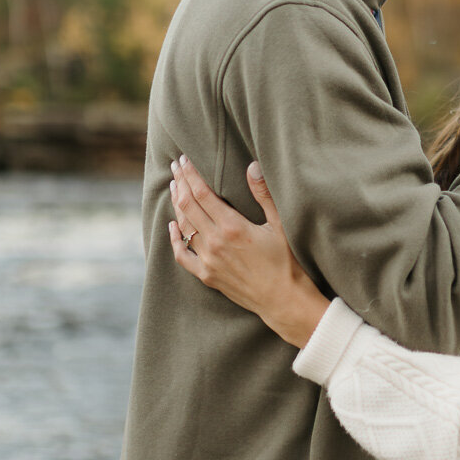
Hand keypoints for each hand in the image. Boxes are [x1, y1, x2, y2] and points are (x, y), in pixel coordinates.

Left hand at [169, 157, 329, 348]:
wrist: (283, 299)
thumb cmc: (287, 261)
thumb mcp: (280, 224)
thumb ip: (264, 194)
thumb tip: (252, 166)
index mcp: (232, 227)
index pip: (202, 193)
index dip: (190, 174)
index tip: (184, 160)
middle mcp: (215, 242)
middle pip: (188, 206)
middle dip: (180, 183)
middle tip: (175, 167)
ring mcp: (208, 260)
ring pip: (183, 227)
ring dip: (176, 205)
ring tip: (174, 187)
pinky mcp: (207, 275)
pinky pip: (182, 255)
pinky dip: (173, 238)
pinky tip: (172, 226)